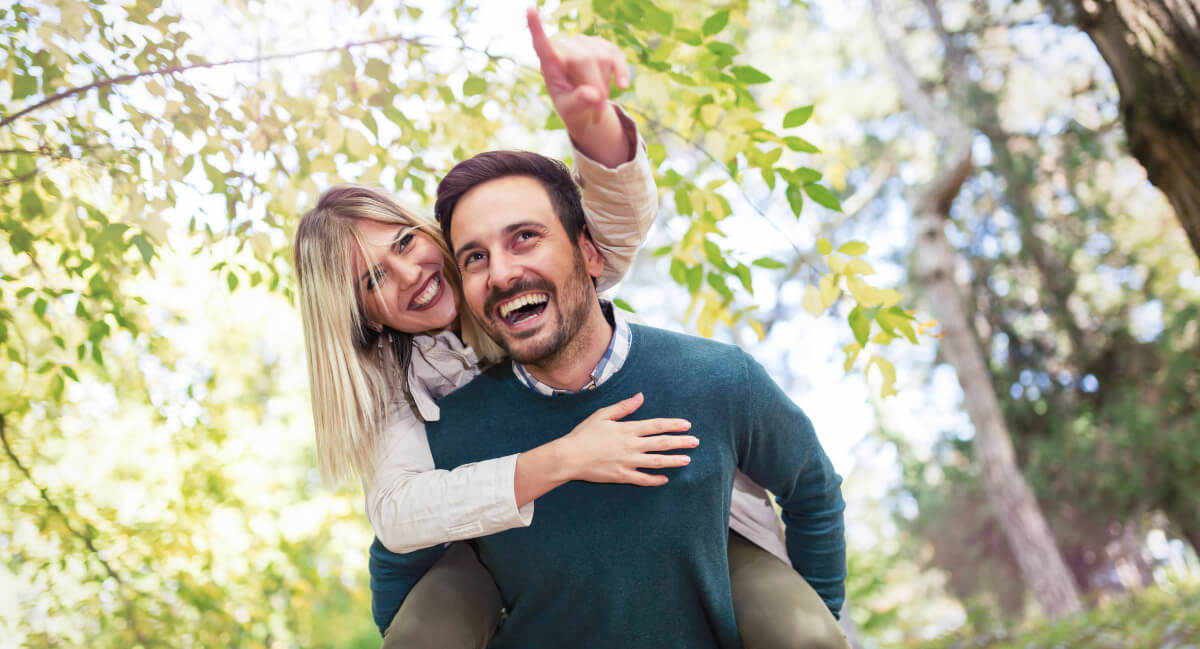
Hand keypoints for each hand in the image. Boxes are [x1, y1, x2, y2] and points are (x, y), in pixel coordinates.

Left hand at [527, 8, 629, 129]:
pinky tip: (622, 86)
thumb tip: (593, 96)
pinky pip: (617, 55)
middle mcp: (567, 47)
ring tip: (600, 100)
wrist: (588, 105)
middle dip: (594, 84)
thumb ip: (578, 103)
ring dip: (605, 83)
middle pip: (584, 59)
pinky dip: (621, 72)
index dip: (536, 28)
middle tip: (597, 107)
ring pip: (602, 57)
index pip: (541, 44)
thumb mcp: (571, 110)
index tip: (529, 10)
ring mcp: (586, 43)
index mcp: (550, 62)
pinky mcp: (604, 45)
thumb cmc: (572, 106)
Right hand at [560, 393, 696, 486]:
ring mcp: (628, 462)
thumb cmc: (584, 434)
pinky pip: (643, 479)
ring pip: (657, 462)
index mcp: (627, 429)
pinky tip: (665, 479)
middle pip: (662, 443)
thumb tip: (640, 397)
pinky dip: (655, 480)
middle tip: (695, 442)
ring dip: (674, 460)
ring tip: (687, 460)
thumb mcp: (602, 415)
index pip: (657, 426)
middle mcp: (631, 445)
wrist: (569, 457)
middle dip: (681, 442)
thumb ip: (624, 407)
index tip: (687, 425)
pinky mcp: (622, 475)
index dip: (673, 425)